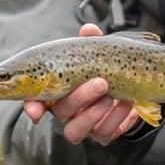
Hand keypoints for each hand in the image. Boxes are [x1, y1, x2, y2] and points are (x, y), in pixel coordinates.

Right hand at [23, 23, 140, 144]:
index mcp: (58, 91)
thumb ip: (91, 43)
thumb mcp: (98, 54)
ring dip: (96, 112)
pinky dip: (116, 117)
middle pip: (61, 111)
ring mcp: (83, 126)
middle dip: (81, 97)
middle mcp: (67, 112)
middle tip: (101, 82)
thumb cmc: (104, 70)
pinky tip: (127, 103)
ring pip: (77, 129)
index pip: (36, 101)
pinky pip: (105, 133)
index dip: (33, 107)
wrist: (132, 89)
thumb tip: (89, 30)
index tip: (35, 111)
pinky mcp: (103, 135)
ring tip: (114, 94)